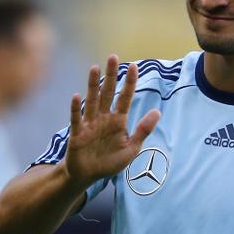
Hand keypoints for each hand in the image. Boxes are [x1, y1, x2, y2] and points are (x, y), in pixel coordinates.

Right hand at [64, 55, 160, 187]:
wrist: (89, 176)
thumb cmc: (110, 162)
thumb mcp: (131, 148)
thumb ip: (143, 130)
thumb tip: (158, 111)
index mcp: (118, 121)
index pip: (125, 98)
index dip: (130, 82)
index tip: (134, 66)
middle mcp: (103, 118)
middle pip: (108, 92)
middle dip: (111, 75)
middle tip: (114, 57)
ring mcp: (90, 124)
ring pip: (92, 100)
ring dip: (93, 85)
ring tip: (94, 67)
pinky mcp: (77, 134)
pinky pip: (77, 119)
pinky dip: (76, 108)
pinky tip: (76, 96)